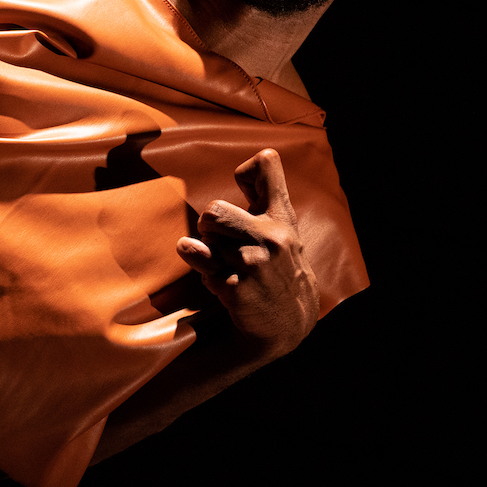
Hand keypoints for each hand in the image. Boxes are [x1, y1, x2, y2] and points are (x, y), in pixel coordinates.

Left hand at [174, 148, 319, 360]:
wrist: (288, 323)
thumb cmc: (279, 271)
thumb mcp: (283, 232)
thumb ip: (265, 201)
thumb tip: (252, 163)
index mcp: (283, 219)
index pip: (268, 170)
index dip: (247, 171)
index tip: (242, 184)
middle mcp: (272, 237)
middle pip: (214, 209)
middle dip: (209, 226)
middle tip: (222, 243)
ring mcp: (253, 262)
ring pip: (204, 236)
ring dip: (207, 250)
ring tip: (226, 264)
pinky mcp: (235, 285)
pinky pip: (198, 261)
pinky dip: (203, 270)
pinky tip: (221, 280)